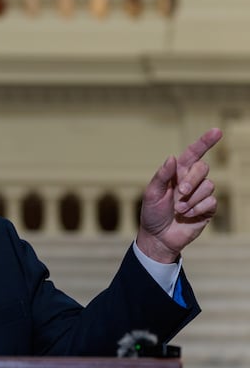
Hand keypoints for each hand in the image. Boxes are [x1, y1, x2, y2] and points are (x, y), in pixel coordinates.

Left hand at [136, 128, 222, 262]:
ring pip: (208, 185)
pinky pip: (210, 201)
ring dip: (191, 199)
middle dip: (192, 180)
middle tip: (180, 192)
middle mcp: (191, 180)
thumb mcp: (152, 193)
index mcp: (176, 173)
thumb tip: (172, 158)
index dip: (205, 142)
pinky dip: (196, 209)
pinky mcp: (208, 208)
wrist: (158, 237)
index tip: (217, 131)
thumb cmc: (152, 213)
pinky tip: (186, 215)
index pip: (193, 153)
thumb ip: (162, 175)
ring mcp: (200, 194)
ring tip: (178, 209)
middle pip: (203, 168)